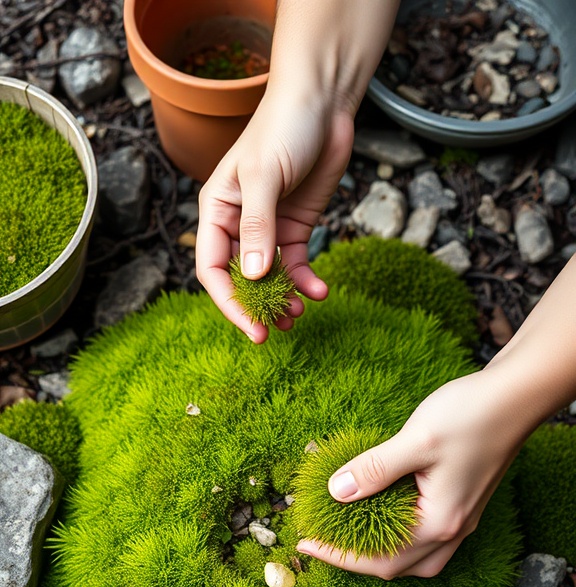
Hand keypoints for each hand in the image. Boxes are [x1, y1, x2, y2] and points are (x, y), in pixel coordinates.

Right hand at [196, 91, 354, 342]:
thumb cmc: (284, 127)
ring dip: (283, 300)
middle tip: (277, 331)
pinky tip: (320, 292)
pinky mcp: (296, 228)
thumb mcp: (265, 176)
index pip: (213, 269)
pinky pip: (296, 265)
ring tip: (299, 315)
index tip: (251, 327)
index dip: (230, 302)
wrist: (323, 101)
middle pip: (241, 280)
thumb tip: (255, 276)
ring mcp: (268, 228)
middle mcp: (238, 225)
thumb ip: (258, 227)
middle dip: (258, 307)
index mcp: (216, 211)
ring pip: (269, 279)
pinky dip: (306, 282)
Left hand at [296, 367, 526, 577]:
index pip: (378, 558)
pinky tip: (380, 516)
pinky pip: (426, 537)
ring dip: (380, 555)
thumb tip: (334, 492)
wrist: (518, 396)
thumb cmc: (471, 414)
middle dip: (355, 560)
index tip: (303, 545)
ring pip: (416, 559)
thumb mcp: (415, 440)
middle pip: (397, 567)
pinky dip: (399, 537)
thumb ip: (374, 469)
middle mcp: (453, 530)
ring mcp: (462, 519)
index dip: (337, 555)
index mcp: (440, 523)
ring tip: (347, 537)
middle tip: (320, 541)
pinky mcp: (464, 503)